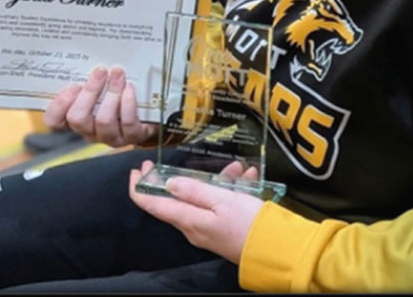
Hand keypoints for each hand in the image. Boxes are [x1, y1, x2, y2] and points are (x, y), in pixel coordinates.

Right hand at [44, 66, 155, 146]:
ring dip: (111, 94)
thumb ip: (89, 78)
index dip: (59, 104)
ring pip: (103, 120)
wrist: (149, 114)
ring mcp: (111, 136)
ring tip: (118, 74)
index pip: (54, 120)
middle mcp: (90, 130)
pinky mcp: (132, 137)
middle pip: (78, 118)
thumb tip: (87, 52)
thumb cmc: (118, 95)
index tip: (73, 84)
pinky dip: (128, 103)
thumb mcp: (100, 86)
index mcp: (77, 117)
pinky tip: (130, 87)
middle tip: (100, 71)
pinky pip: (127, 123)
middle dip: (89, 92)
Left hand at [129, 160, 263, 263]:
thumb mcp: (221, 200)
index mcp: (188, 220)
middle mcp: (193, 226)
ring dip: (214, 179)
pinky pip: (218, 203)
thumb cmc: (248, 224)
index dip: (140, 187)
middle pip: (174, 199)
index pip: (153, 205)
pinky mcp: (222, 227)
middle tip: (173, 161)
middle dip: (176, 177)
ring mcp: (207, 228)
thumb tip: (169, 183)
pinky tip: (247, 178)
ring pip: (201, 196)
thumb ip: (194, 190)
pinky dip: (230, 188)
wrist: (275, 251)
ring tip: (236, 168)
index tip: (137, 169)